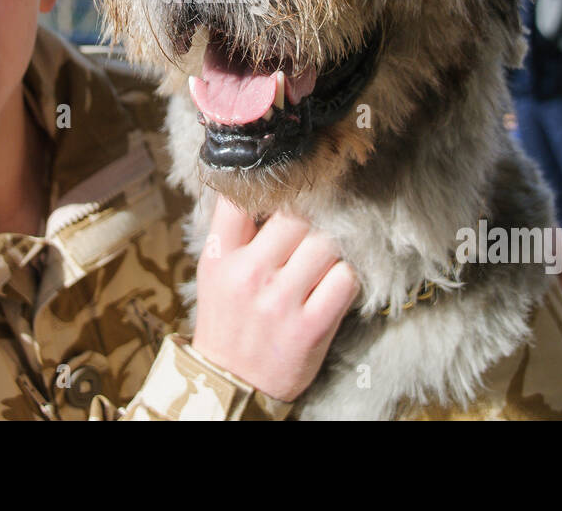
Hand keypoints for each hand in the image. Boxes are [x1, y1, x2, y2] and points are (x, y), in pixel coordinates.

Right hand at [192, 196, 359, 401]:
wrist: (231, 383)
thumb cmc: (228, 317)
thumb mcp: (215, 269)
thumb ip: (234, 226)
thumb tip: (267, 179)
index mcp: (220, 255)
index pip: (242, 197)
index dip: (271, 181)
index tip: (289, 179)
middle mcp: (249, 274)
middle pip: (298, 216)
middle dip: (312, 217)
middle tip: (317, 224)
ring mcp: (281, 301)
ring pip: (326, 243)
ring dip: (333, 247)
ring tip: (324, 256)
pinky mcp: (311, 326)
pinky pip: (345, 278)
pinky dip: (346, 275)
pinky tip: (334, 282)